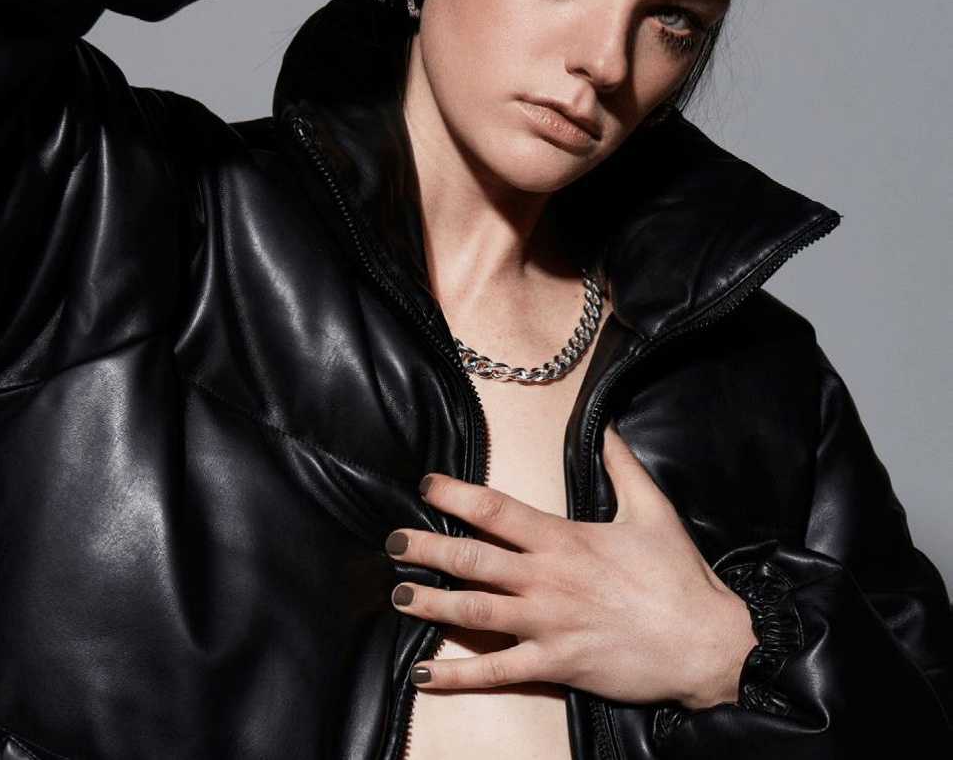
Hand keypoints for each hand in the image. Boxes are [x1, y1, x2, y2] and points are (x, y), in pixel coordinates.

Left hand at [385, 426, 757, 709]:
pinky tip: (423, 673)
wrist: (707, 645)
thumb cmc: (679, 577)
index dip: (454, 495)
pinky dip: (457, 676)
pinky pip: (496, 673)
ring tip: (397, 594)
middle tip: (391, 542)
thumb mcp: (652, 509)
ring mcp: (547, 626)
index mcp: (563, 540)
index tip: (426, 486)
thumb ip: (622, 464)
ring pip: (474, 612)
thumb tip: (604, 423)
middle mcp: (546, 580)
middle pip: (472, 559)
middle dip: (426, 548)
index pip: (496, 510)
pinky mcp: (555, 666)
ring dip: (430, 603)